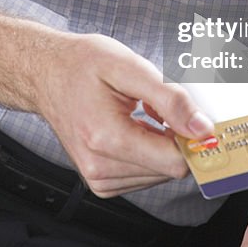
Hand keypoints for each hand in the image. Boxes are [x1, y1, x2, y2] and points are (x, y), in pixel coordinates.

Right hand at [36, 32, 213, 196]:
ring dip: (160, 145)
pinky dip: (148, 152)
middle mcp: (99, 167)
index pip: (174, 162)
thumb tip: (201, 128)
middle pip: (169, 169)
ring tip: (141, 115)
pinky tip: (134, 128)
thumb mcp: (130, 67)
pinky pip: (144, 176)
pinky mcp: (100, 181)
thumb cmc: (82, 65)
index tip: (192, 115)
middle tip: (159, 107)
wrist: (46, 73)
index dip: (191, 138)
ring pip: (159, 174)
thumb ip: (170, 100)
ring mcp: (97, 178)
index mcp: (106, 139)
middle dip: (174, 138)